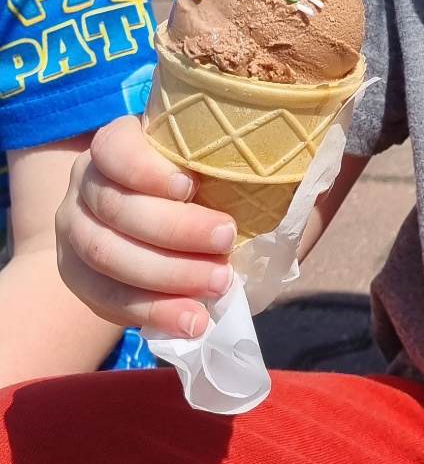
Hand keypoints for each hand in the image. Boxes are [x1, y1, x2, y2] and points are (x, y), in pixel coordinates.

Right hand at [57, 117, 236, 338]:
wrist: (178, 231)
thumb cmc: (214, 183)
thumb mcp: (228, 162)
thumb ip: (252, 163)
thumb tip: (307, 177)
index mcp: (117, 144)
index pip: (114, 148)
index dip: (146, 169)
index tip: (191, 186)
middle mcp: (86, 184)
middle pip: (115, 207)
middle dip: (173, 229)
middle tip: (227, 240)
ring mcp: (75, 231)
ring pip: (105, 256)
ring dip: (166, 275)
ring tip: (219, 285)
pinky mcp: (80, 277)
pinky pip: (105, 299)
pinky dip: (151, 312)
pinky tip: (192, 319)